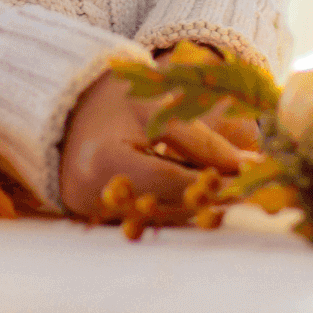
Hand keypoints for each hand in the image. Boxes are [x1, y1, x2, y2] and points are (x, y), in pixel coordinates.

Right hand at [58, 58, 258, 218]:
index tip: (249, 175)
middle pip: (165, 205)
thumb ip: (195, 135)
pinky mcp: (95, 216)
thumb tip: (243, 166)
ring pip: (157, 216)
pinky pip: (142, 217)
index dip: (212, 177)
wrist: (62, 104)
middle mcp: (93, 194)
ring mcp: (92, 209)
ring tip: (232, 194)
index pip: (169, 176)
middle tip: (249, 190)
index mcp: (104, 160)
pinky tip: (200, 200)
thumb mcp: (152, 103)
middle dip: (209, 197)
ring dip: (195, 207)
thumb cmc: (111, 95)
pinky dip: (171, 208)